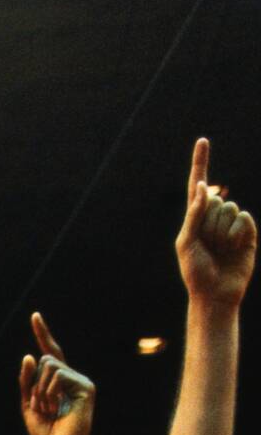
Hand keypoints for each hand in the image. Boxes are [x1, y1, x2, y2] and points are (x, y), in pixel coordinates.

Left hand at [18, 314, 95, 434]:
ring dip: (41, 390)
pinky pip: (59, 375)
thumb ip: (26, 382)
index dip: (42, 333)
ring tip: (49, 409)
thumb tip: (30, 355)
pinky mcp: (86, 387)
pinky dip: (50, 392)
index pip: (50, 351)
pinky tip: (57, 408)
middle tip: (41, 407)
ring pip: (50, 365)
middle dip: (34, 384)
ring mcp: (80, 380)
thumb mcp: (28, 405)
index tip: (35, 315)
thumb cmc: (46, 433)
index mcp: (57, 381)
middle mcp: (71, 377)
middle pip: (45, 358)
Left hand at [175, 139, 256, 309]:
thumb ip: (193, 214)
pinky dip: (236, 233)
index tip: (203, 141)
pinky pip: (243, 219)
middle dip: (210, 224)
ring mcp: (232, 223)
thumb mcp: (187, 242)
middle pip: (215, 201)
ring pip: (230, 209)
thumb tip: (202, 186)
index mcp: (195, 217)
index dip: (201, 162)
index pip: (197, 185)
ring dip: (222, 232)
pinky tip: (234, 248)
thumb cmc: (196, 272)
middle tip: (207, 247)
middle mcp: (214, 216)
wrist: (215, 294)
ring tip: (219, 250)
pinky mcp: (247, 232)